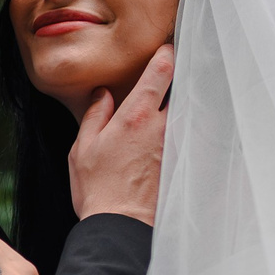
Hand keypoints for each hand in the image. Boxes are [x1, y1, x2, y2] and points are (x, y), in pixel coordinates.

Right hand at [69, 43, 174, 224]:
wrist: (121, 227)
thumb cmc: (97, 189)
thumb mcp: (83, 148)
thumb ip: (95, 115)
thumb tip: (103, 93)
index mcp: (136, 116)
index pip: (161, 71)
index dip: (167, 53)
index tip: (167, 47)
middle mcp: (162, 126)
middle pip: (184, 88)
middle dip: (185, 74)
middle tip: (186, 60)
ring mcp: (176, 145)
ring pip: (190, 111)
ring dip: (189, 100)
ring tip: (190, 91)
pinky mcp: (182, 163)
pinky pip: (190, 136)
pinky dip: (191, 126)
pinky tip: (191, 125)